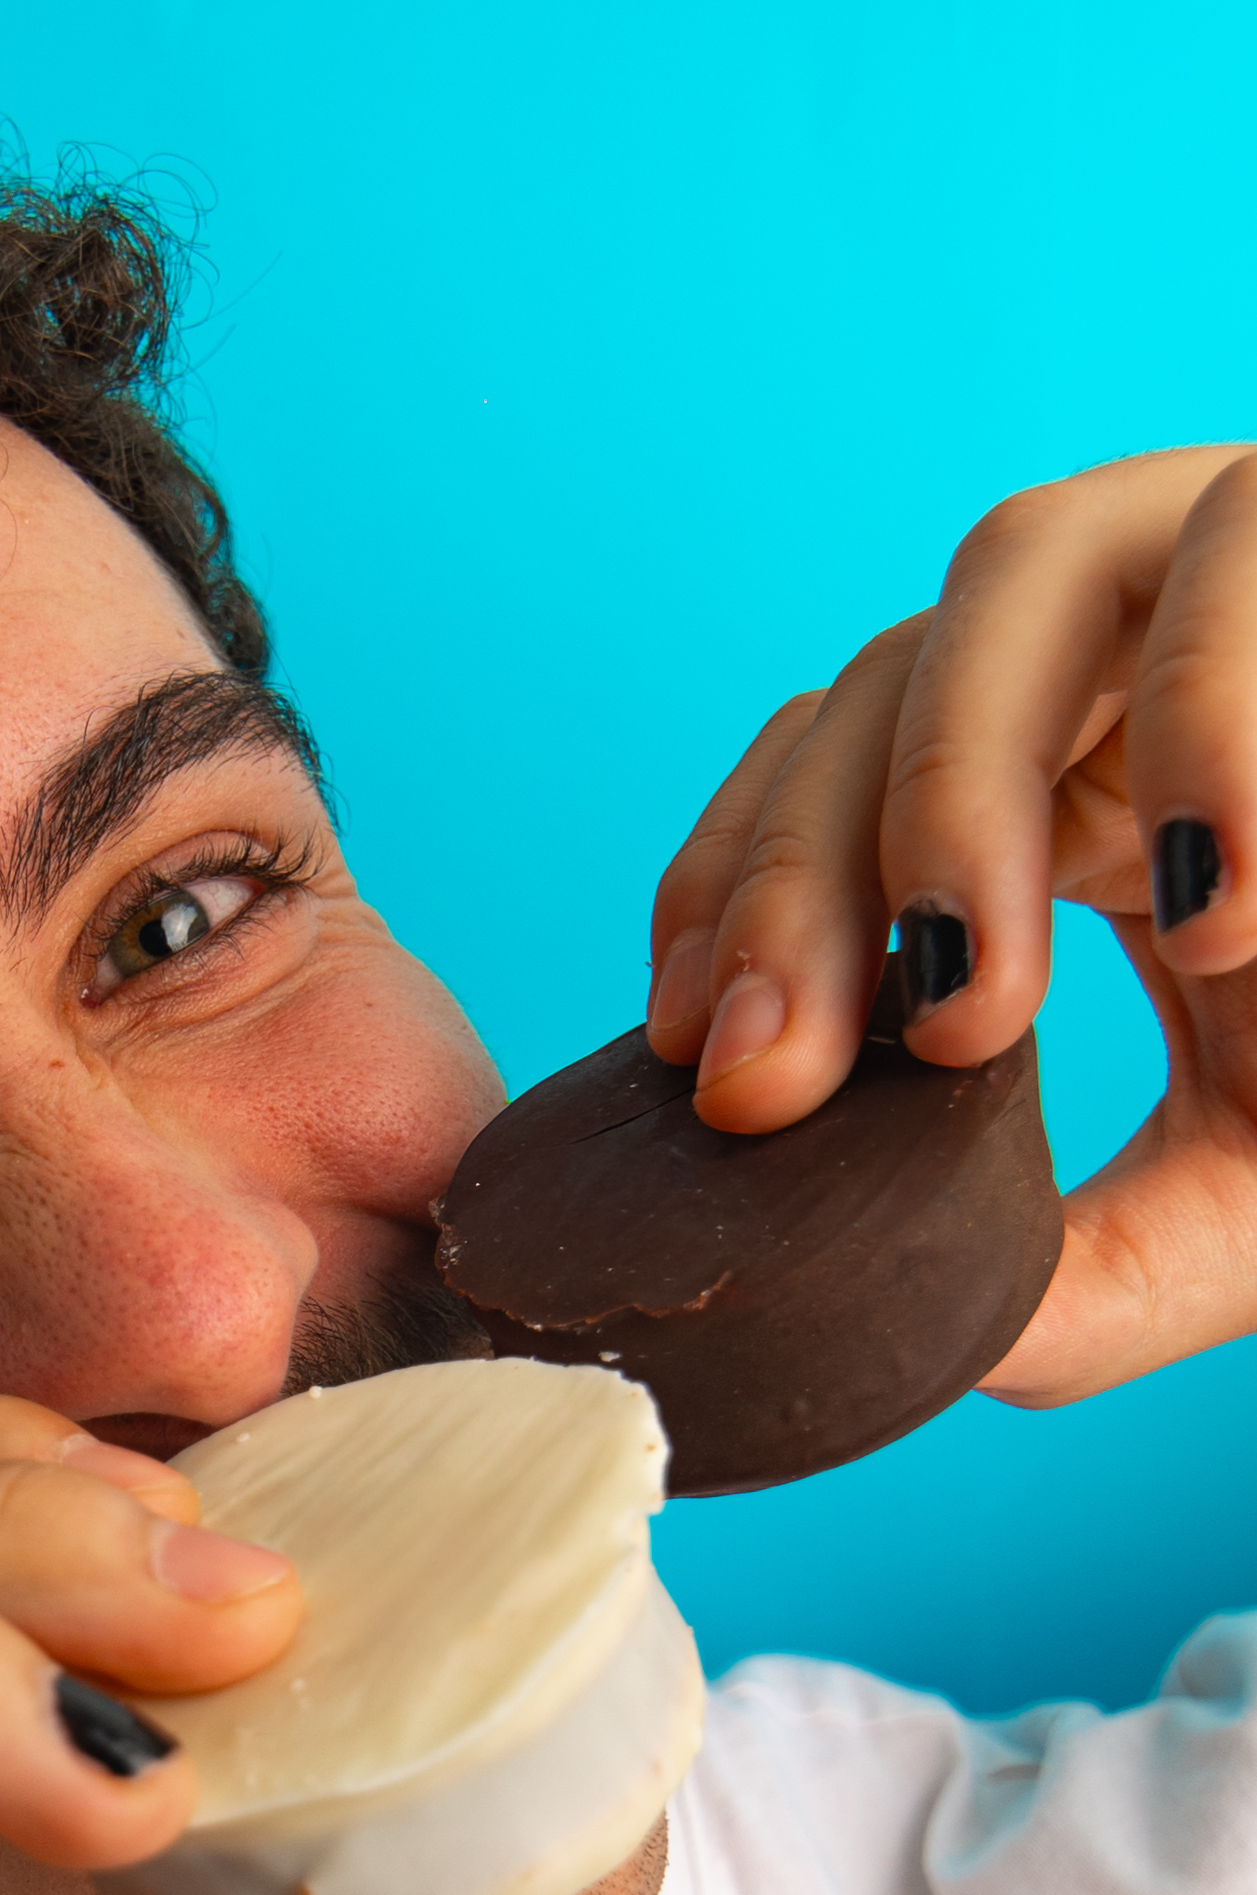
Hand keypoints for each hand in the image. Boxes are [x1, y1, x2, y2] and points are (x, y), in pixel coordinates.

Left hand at [643, 445, 1256, 1403]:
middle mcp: (1126, 630)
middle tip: (775, 1076)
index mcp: (1060, 763)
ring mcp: (1245, 550)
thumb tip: (922, 1344)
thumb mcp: (1249, 1199)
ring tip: (971, 1011)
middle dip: (798, 877)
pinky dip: (1220, 724)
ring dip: (960, 787)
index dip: (726, 897)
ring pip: (1026, 566)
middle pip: (876, 675)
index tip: (693, 1064)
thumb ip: (1085, 1271)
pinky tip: (1215, 908)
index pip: (819, 775)